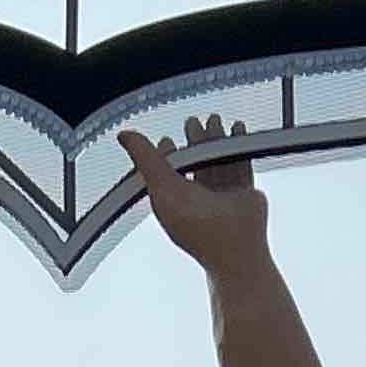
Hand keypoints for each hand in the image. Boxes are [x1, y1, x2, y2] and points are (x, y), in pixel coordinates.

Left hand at [122, 115, 269, 271]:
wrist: (235, 248)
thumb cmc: (195, 225)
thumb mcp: (161, 186)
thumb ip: (144, 159)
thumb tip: (123, 134)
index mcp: (174, 201)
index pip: (168, 173)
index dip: (165, 156)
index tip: (167, 141)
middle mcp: (197, 199)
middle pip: (194, 163)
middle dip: (194, 140)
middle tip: (192, 121)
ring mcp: (221, 197)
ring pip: (217, 161)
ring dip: (216, 139)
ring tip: (214, 118)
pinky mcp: (242, 194)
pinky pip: (241, 164)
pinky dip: (238, 146)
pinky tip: (238, 128)